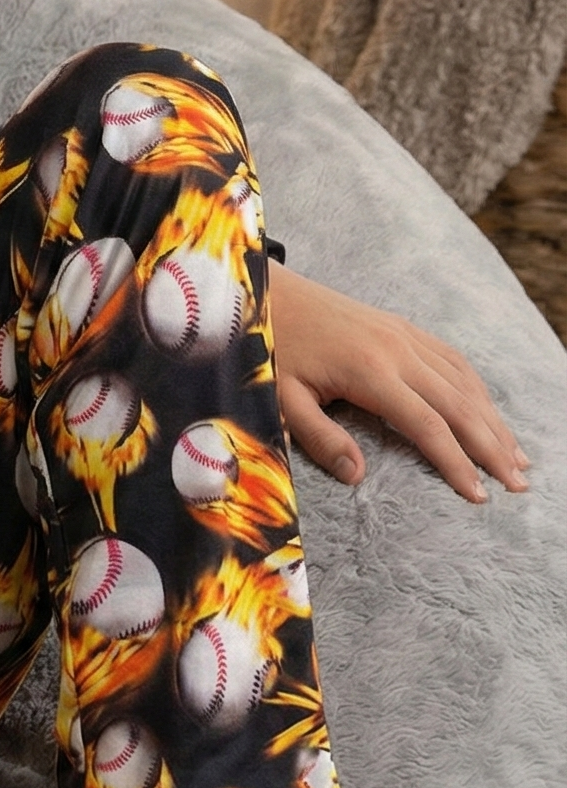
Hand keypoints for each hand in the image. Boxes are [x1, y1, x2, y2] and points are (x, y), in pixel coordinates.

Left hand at [266, 262, 528, 501]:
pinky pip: (452, 359)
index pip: (427, 426)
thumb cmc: (272, 348)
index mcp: (370, 372)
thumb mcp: (283, 399)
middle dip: (491, 446)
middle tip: (517, 483)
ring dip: (493, 420)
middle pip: (459, 405)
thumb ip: (320, 437)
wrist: (269, 293)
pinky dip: (477, 388)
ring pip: (463, 382)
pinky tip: (488, 410)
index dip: (456, 462)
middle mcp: (399, 351)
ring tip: (515, 456)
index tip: (478, 494)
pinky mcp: (402, 327)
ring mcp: (404, 335)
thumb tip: (357, 476)